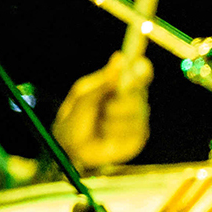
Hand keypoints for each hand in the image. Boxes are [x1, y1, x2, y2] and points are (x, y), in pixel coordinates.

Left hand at [53, 52, 152, 169]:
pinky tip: (106, 138)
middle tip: (106, 107)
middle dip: (121, 99)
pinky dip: (116, 133)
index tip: (140, 64)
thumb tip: (120, 58)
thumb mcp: (82, 98)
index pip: (139, 73)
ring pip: (135, 112)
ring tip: (98, 126)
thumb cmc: (73, 122)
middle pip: (139, 93)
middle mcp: (132, 102)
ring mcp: (137, 121)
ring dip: (113, 118)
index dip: (142, 70)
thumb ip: (102, 83)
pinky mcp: (138, 139)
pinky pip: (133, 131)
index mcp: (118, 87)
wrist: (69, 152)